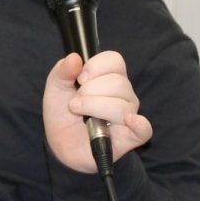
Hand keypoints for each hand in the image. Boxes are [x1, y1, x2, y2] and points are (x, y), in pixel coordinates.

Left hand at [42, 50, 151, 173]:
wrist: (58, 143)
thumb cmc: (62, 112)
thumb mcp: (55, 88)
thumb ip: (62, 71)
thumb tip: (74, 58)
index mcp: (108, 77)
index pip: (115, 60)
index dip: (95, 66)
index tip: (80, 78)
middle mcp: (123, 94)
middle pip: (118, 83)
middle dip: (90, 91)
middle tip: (75, 102)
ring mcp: (128, 115)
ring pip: (122, 105)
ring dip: (94, 107)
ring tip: (80, 114)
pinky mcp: (128, 137)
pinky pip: (144, 130)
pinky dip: (139, 124)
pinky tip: (128, 121)